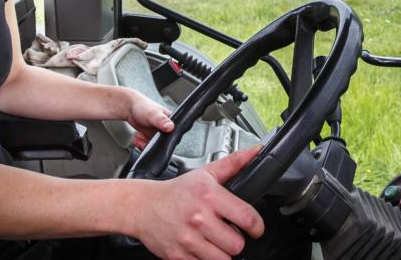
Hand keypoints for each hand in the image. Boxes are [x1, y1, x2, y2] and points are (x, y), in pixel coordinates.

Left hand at [126, 91, 174, 148]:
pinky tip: (138, 137)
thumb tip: (171, 127)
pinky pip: (147, 146)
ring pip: (154, 147)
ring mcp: (158, 134)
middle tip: (144, 138)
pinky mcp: (151, 137)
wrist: (130, 108)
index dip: (164, 142)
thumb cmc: (144, 107)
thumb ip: (162, 120)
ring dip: (144, 143)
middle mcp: (166, 130)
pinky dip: (140, 143)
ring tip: (139, 136)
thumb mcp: (153, 114)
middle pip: (162, 145)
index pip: (173, 137)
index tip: (155, 138)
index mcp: (172, 123)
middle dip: (152, 143)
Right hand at [135, 146, 264, 259]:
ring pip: (223, 259)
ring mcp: (188, 240)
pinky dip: (206, 259)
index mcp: (209, 196)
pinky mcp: (178, 256)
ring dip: (223, 252)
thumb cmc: (177, 191)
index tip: (255, 228)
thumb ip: (234, 163)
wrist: (143, 207)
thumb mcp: (205, 173)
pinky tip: (202, 247)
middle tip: (229, 233)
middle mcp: (199, 219)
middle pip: (237, 244)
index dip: (257, 226)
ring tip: (216, 241)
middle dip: (236, 239)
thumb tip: (255, 152)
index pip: (248, 218)